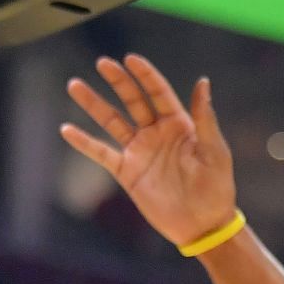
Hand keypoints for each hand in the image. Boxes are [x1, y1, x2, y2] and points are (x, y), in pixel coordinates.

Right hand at [60, 54, 237, 248]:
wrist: (203, 225)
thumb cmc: (216, 187)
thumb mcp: (214, 151)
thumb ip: (204, 118)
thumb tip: (202, 82)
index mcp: (180, 125)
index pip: (159, 93)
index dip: (145, 75)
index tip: (131, 59)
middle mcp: (157, 134)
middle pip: (133, 101)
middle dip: (118, 81)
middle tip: (103, 62)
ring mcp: (140, 151)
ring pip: (112, 121)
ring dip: (94, 104)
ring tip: (75, 85)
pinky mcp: (127, 171)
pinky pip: (101, 153)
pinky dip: (84, 142)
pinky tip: (67, 129)